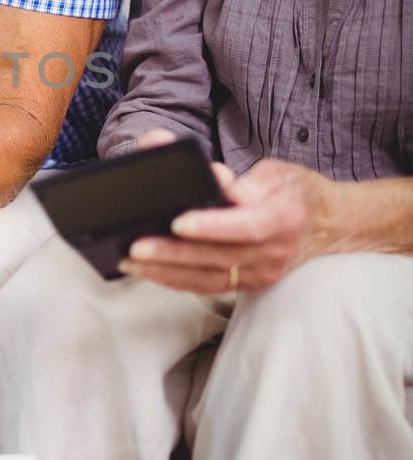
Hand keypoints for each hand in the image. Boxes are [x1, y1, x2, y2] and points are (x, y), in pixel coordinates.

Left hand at [118, 158, 337, 294]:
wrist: (330, 225)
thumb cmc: (297, 192)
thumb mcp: (279, 173)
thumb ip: (248, 180)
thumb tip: (217, 182)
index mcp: (285, 218)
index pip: (245, 226)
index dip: (211, 226)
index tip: (178, 220)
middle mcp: (275, 252)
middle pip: (219, 257)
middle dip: (173, 253)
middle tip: (135, 246)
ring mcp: (263, 273)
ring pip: (210, 278)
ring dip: (167, 272)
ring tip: (130, 261)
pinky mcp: (250, 284)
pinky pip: (210, 286)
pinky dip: (177, 280)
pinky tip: (149, 272)